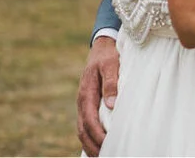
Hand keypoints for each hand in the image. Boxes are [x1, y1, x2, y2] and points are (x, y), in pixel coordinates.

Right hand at [76, 35, 119, 155]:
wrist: (102, 47)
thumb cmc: (109, 55)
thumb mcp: (111, 64)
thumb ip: (112, 82)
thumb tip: (112, 104)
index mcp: (86, 93)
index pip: (89, 120)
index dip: (97, 135)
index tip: (108, 145)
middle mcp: (82, 101)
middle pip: (83, 130)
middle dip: (92, 145)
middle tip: (106, 156)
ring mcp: (84, 104)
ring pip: (83, 129)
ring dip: (90, 144)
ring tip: (102, 156)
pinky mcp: (89, 105)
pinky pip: (86, 125)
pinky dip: (90, 137)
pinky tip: (99, 146)